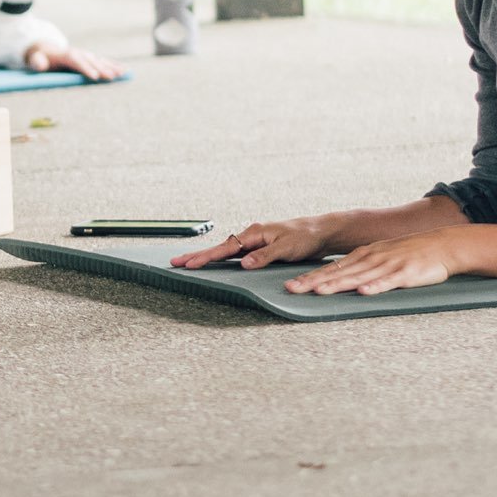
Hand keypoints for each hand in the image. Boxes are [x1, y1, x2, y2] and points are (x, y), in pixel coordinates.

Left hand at [25, 45, 121, 80]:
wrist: (45, 48)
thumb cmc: (40, 58)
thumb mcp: (35, 59)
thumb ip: (36, 62)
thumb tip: (40, 65)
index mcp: (65, 55)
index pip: (76, 61)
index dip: (85, 68)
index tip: (94, 77)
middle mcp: (78, 53)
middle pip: (91, 61)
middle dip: (102, 69)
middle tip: (112, 77)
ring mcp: (86, 55)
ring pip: (100, 61)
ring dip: (111, 67)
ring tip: (122, 74)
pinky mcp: (90, 59)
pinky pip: (104, 62)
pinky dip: (114, 66)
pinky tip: (125, 71)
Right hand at [174, 218, 333, 269]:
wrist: (320, 232)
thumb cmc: (305, 238)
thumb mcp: (286, 248)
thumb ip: (264, 256)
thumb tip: (242, 263)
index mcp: (254, 233)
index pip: (225, 248)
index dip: (206, 257)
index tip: (189, 264)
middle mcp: (251, 235)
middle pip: (219, 248)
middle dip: (197, 255)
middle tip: (176, 262)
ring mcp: (254, 241)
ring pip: (225, 251)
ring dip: (207, 257)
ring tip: (189, 263)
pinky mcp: (260, 248)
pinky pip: (235, 254)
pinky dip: (221, 258)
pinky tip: (215, 263)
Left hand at [283, 231, 459, 295]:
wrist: (441, 245)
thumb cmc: (408, 253)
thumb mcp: (379, 255)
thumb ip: (359, 267)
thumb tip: (337, 278)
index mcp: (362, 256)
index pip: (331, 269)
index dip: (310, 278)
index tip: (289, 286)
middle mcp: (370, 259)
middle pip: (338, 273)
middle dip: (313, 282)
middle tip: (291, 290)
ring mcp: (387, 266)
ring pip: (358, 277)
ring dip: (338, 284)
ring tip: (318, 291)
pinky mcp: (406, 274)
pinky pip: (388, 282)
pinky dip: (375, 287)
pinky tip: (363, 292)